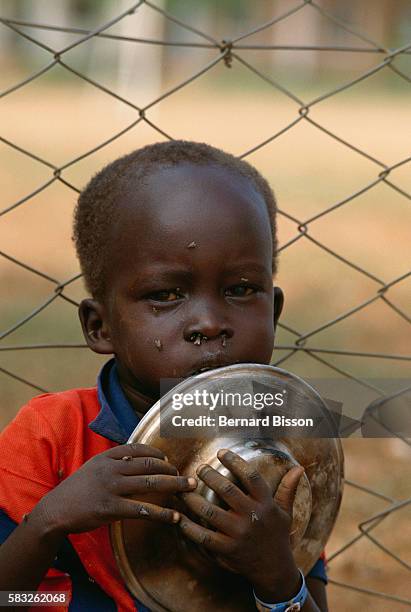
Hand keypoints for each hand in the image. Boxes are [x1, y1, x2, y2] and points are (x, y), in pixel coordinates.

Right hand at [30, 443, 196, 535]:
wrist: (55, 510)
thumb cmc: (77, 489)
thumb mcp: (94, 467)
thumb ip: (114, 462)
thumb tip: (137, 459)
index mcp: (107, 457)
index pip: (138, 448)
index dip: (157, 453)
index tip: (169, 459)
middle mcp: (111, 468)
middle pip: (149, 464)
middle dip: (172, 469)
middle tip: (188, 476)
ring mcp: (111, 488)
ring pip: (150, 483)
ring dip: (174, 485)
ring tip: (190, 488)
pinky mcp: (110, 508)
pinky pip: (142, 509)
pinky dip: (161, 512)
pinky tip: (174, 516)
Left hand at [179, 449, 303, 601]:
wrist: (274, 570)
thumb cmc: (278, 535)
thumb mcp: (285, 512)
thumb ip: (288, 489)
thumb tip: (298, 467)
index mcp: (266, 504)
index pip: (251, 477)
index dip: (236, 462)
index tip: (222, 453)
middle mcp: (252, 517)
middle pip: (227, 491)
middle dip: (210, 476)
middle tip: (199, 468)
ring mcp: (238, 534)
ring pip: (210, 512)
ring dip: (193, 499)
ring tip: (184, 489)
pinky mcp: (227, 550)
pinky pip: (203, 537)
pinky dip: (189, 527)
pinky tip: (179, 517)